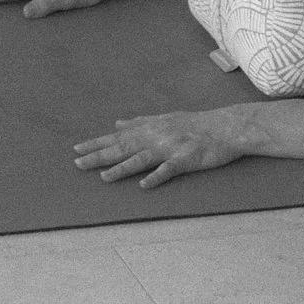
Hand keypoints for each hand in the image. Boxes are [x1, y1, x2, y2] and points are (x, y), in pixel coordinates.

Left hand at [74, 109, 246, 187]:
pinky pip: (169, 169)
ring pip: (142, 158)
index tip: (76, 148)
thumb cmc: (196, 123)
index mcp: (151, 127)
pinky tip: (144, 186)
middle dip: (99, 155)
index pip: (118, 136)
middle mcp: (156, 136)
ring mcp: (171, 147)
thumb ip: (140, 122)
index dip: (97, 142)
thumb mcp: (166, 117)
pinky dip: (156, 177)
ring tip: (104, 177)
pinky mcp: (186, 159)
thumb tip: (118, 123)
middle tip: (77, 163)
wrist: (227, 126)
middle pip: (123, 147)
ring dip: (122, 168)